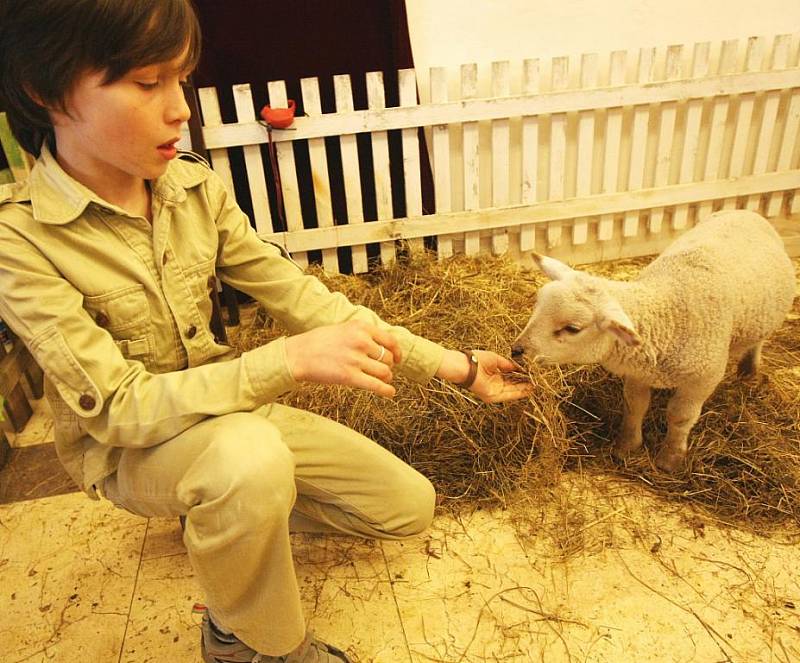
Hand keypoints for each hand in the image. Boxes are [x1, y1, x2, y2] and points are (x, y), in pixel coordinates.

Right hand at [284, 320, 400, 397]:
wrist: (298, 354)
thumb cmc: (320, 343)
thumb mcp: (344, 329)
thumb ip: (363, 335)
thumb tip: (384, 348)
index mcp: (360, 327)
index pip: (390, 340)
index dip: (397, 352)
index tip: (398, 359)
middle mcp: (361, 341)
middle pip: (388, 357)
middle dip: (389, 366)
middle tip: (382, 370)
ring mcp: (355, 359)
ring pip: (385, 372)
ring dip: (386, 378)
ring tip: (382, 380)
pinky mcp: (349, 377)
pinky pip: (376, 385)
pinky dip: (387, 390)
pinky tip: (390, 393)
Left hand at [436, 349, 532, 402]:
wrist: (465, 365)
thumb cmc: (477, 359)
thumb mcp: (496, 360)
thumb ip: (508, 365)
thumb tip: (520, 367)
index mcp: (494, 376)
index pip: (510, 378)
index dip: (521, 377)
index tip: (531, 375)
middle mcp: (494, 385)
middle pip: (513, 386)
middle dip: (525, 384)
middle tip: (537, 382)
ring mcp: (493, 392)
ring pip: (512, 391)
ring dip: (524, 389)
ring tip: (536, 386)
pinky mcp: (492, 396)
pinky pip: (508, 395)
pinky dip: (519, 392)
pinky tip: (528, 389)